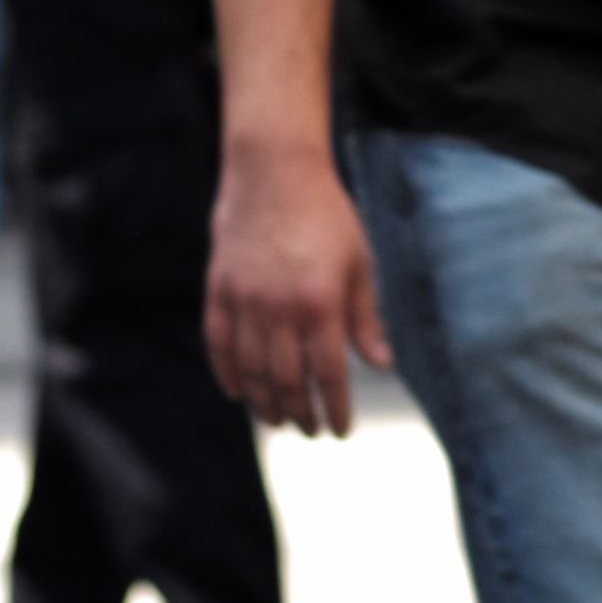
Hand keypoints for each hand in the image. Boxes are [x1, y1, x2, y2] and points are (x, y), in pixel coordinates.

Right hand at [205, 131, 379, 432]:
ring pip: (251, 371)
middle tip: (310, 430)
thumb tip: (381, 364)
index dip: (336, 407)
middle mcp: (279, 309)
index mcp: (321, 303)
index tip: (341, 430)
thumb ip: (366, 318)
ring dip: (265, 403)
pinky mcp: (219, 291)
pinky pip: (219, 345)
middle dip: (301, 414)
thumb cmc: (326, 216)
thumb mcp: (359, 263)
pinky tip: (239, 393)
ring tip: (278, 419)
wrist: (274, 172)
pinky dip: (228, 374)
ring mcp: (245, 301)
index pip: (329, 374)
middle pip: (287, 382)